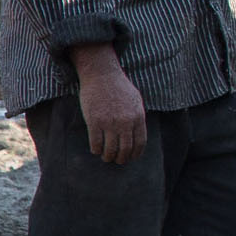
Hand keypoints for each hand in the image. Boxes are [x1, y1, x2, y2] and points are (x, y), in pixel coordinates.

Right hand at [73, 50, 147, 164]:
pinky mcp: (94, 122)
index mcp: (138, 117)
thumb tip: (137, 133)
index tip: (131, 158)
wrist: (102, 75)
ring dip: (108, 157)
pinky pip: (96, 143)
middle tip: (117, 161)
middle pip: (125, 149)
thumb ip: (137, 116)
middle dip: (121, 158)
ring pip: (110, 149)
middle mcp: (125, 122)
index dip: (135, 153)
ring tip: (106, 157)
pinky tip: (96, 150)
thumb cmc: (119, 86)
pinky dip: (96, 149)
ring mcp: (110, 123)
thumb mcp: (135, 100)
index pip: (140, 142)